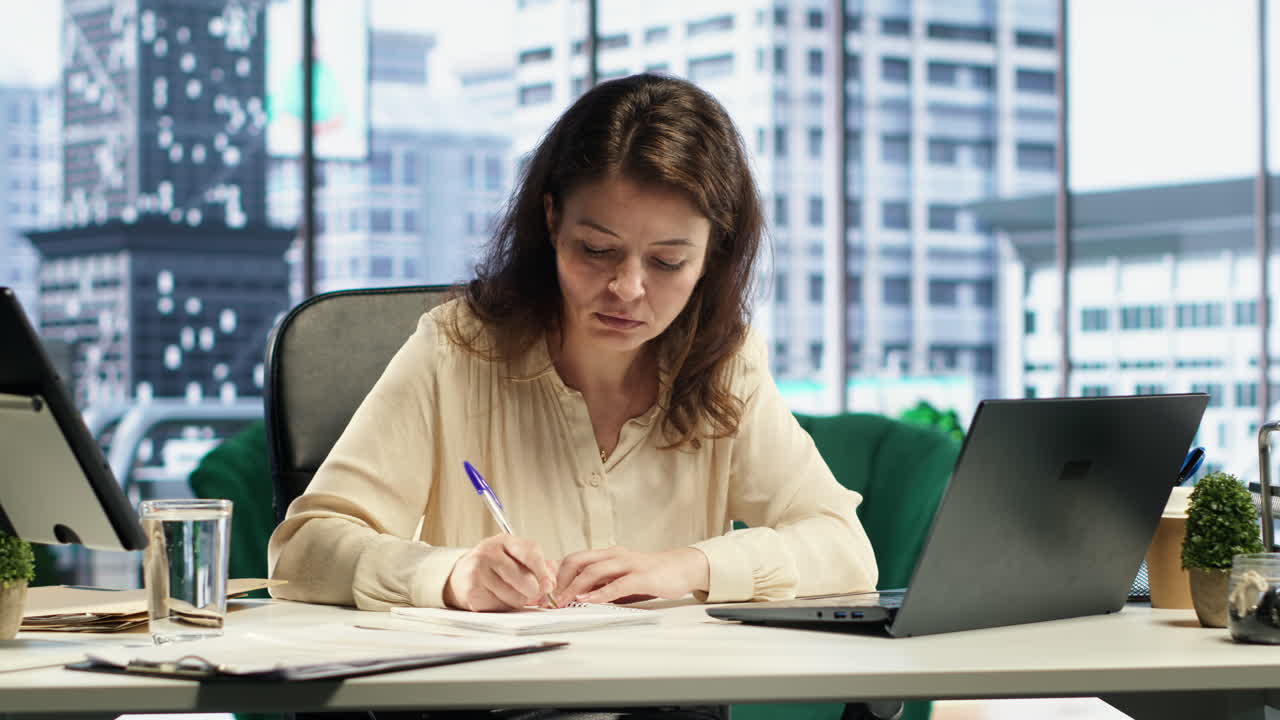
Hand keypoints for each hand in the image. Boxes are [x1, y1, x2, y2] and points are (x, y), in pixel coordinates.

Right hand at [443, 534, 557, 610]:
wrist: (461, 575)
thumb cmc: (494, 567)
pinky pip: (500, 606)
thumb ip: (538, 566)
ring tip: (510, 593)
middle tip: (531, 593)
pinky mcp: (472, 590)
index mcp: (505, 541)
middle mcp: (489, 552)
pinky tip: (496, 597)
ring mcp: (478, 570)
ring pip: (514, 596)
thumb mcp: (515, 558)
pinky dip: (503, 607)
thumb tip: (552, 583)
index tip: (549, 586)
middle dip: (533, 591)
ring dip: (518, 601)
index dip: (543, 573)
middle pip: (524, 579)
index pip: (530, 554)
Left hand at [554, 546, 708, 605]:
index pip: (575, 559)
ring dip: (575, 588)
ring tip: (565, 601)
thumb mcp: (621, 576)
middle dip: (561, 580)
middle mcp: (615, 556)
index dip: (558, 574)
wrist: (681, 568)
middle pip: (579, 561)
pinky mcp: (642, 577)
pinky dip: (600, 593)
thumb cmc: (651, 574)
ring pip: (594, 571)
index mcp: (608, 555)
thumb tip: (578, 595)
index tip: (549, 591)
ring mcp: (628, 564)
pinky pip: (617, 585)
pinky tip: (590, 601)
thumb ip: (603, 582)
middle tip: (552, 598)